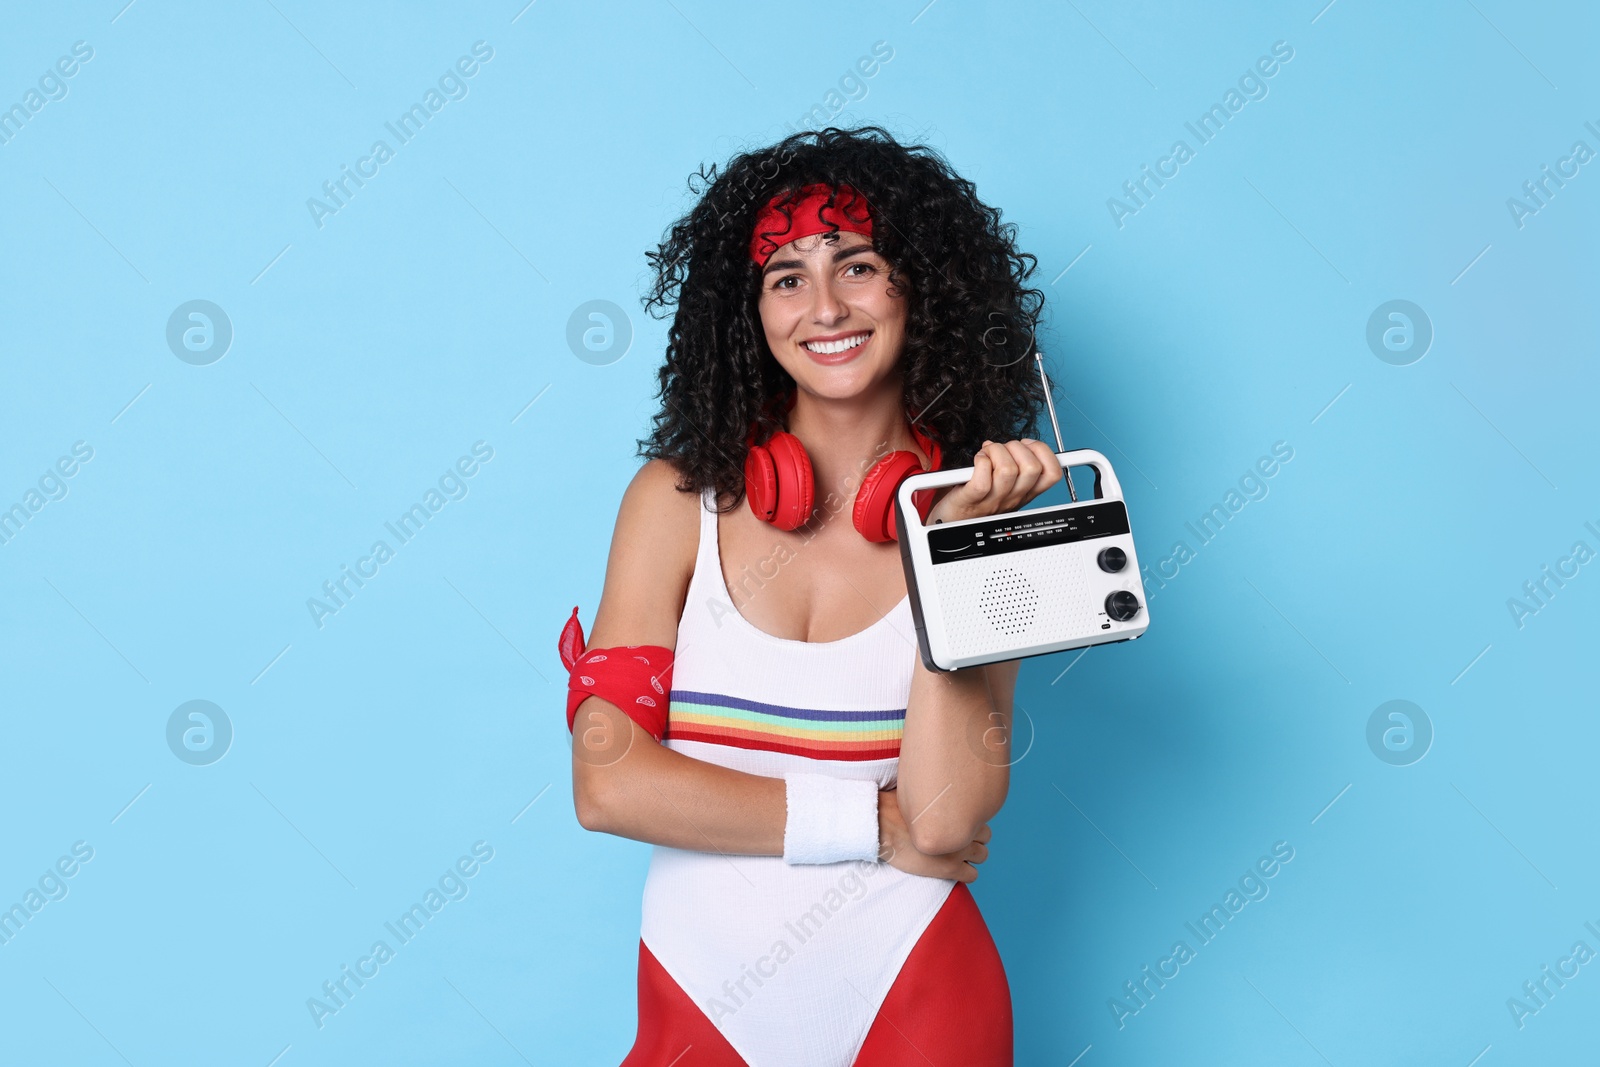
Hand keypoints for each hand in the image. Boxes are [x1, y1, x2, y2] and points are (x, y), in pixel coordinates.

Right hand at [877, 789, 990, 882]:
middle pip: (986, 836)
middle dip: (975, 837)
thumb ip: (939, 793)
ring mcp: (958, 850)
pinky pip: (972, 875)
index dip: (971, 821)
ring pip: (982, 855)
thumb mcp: (921, 792)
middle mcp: (964, 830)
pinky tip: (953, 868)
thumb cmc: (895, 807)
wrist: (881, 826)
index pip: (981, 817)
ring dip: (972, 855)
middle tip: (958, 839)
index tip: (959, 823)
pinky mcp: (950, 869)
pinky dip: (966, 872)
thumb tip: (941, 784)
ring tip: (956, 854)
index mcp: (959, 810)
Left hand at [923, 439, 1062, 525]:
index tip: (1028, 446)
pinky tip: (977, 461)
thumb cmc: (977, 499)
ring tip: (987, 453)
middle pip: (1032, 468)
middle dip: (1017, 447)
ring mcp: (993, 500)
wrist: (951, 520)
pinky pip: (983, 478)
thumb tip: (1024, 443)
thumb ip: (1017, 467)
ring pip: (1008, 469)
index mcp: (1025, 493)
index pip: (1053, 473)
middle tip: (1003, 450)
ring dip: (996, 451)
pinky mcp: (972, 498)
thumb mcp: (1005, 485)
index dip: (1045, 452)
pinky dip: (980, 461)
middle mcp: (1013, 498)